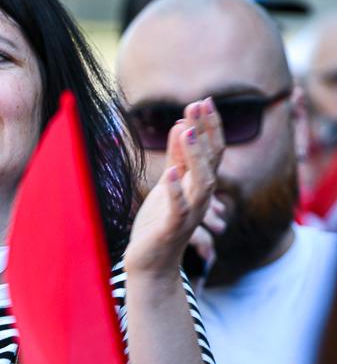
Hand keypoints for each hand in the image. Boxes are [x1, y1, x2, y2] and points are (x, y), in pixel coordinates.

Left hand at [125, 98, 224, 279]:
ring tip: (188, 129)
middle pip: (212, 161)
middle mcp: (200, 198)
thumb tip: (182, 123)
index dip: (210, 126)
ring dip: (196, 156)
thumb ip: (177, 156)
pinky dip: (176, 190)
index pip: (213, 151)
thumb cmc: (159, 223)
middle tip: (197, 104)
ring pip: (203, 183)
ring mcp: (189, 214)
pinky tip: (171, 172)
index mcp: (199, 185)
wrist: (150, 263)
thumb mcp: (168, 184)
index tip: (202, 101)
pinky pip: (179, 209)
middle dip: (207, 132)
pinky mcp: (173, 229)